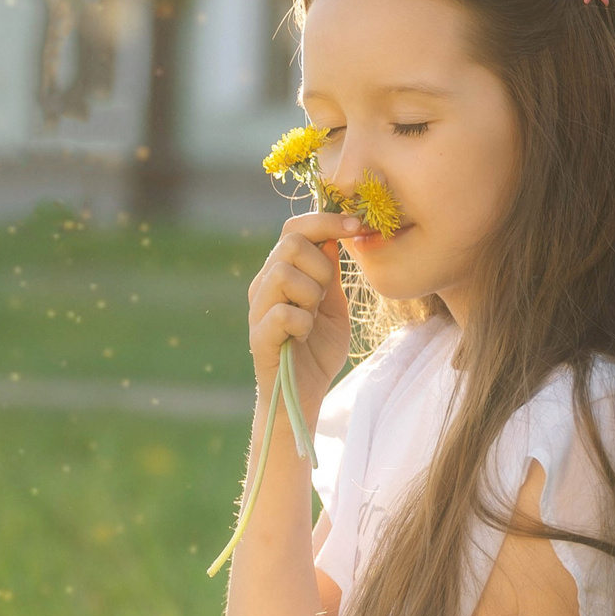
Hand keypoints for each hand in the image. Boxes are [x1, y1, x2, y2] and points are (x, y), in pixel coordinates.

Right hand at [246, 211, 356, 417]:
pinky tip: (303, 337)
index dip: (326, 220)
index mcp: (281, 273)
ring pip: (283, 272)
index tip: (357, 226)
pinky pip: (282, 313)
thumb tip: (332, 236)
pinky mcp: (258, 337)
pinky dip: (302, 323)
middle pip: (290, 243)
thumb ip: (330, 274)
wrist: (304, 395)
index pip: (295, 228)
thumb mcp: (334, 305)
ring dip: (310, 294)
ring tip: (312, 318)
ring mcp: (258, 310)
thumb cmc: (318, 350)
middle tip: (323, 296)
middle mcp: (264, 286)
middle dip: (320, 266)